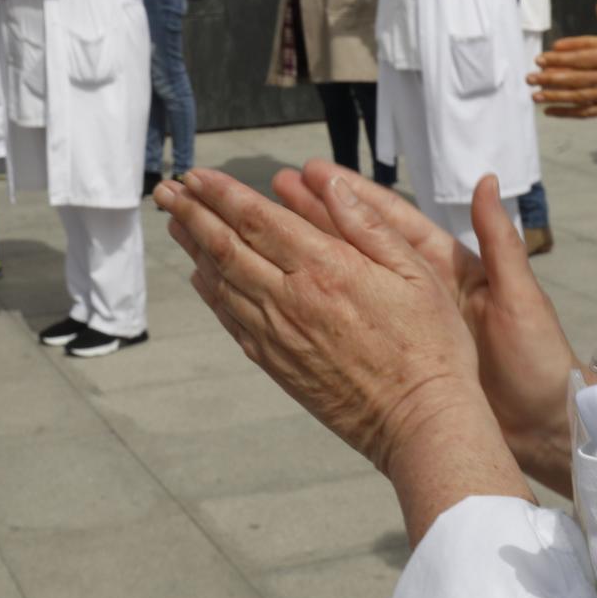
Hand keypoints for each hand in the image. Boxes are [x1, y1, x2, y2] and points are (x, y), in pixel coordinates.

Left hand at [154, 167, 510, 488]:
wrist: (420, 423)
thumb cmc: (429, 345)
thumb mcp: (416, 271)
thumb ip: (366, 223)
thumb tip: (328, 181)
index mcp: (326, 268)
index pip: (257, 219)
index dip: (221, 193)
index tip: (197, 175)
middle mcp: (291, 299)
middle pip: (226, 246)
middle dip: (192, 213)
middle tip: (167, 190)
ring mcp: (278, 334)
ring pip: (221, 281)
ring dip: (193, 247)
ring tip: (175, 221)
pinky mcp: (275, 363)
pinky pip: (231, 318)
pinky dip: (210, 291)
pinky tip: (201, 275)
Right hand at [268, 163, 587, 496]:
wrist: (542, 425)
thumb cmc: (537, 357)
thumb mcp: (519, 296)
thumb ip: (500, 239)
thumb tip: (485, 180)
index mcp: (452, 265)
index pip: (394, 220)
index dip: (354, 194)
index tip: (314, 172)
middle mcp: (425, 286)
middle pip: (364, 242)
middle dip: (321, 214)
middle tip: (276, 188)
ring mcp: (410, 320)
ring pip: (354, 278)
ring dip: (315, 252)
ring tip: (270, 228)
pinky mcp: (403, 353)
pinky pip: (358, 321)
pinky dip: (327, 302)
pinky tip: (291, 293)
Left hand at [528, 3, 596, 117]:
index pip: (581, 56)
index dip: (560, 57)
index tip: (542, 57)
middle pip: (574, 77)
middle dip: (549, 78)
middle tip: (529, 77)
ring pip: (576, 96)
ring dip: (553, 96)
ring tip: (533, 95)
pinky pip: (585, 111)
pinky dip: (567, 112)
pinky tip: (550, 111)